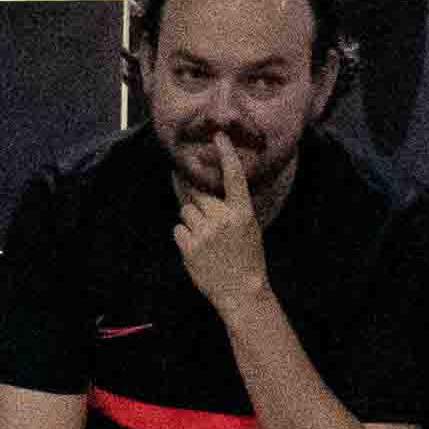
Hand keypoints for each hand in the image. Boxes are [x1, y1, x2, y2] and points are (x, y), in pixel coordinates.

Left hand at [171, 162, 277, 313]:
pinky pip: (178, 229)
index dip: (226, 155)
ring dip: (192, 221)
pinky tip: (197, 249)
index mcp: (242, 213)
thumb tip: (209, 197)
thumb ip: (232, 210)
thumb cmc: (247, 259)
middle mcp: (222, 219)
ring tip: (205, 239)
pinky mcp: (189, 247)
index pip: (234, 178)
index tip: (219, 136)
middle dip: (200, 206)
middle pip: (199, 196)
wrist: (242, 291)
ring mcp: (204, 233)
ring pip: (186, 211)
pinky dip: (184, 237)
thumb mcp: (249, 230)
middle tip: (210, 225)